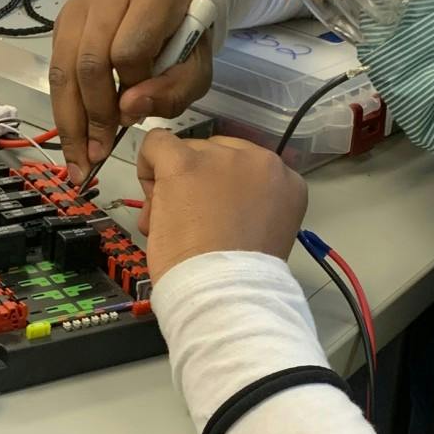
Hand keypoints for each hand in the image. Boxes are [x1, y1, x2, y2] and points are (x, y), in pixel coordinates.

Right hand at [49, 0, 213, 174]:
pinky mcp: (63, 19)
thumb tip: (127, 111)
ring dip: (70, 119)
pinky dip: (63, 106)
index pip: (129, 51)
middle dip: (93, 116)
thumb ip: (172, 92)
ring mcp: (81, 4)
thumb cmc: (184, 39)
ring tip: (79, 157)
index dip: (132, 87)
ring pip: (63, 68)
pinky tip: (74, 133)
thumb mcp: (195, 70)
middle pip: (88, 63)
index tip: (138, 111)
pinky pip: (55, 68)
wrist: (167, 3)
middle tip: (97, 156)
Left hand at [137, 130, 306, 283]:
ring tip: (173, 223)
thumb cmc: (242, 276)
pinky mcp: (184, 162)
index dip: (224, 191)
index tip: (216, 217)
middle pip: (216, 154)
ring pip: (187, 151)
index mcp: (286, 180)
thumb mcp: (265, 232)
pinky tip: (153, 197)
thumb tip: (211, 200)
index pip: (247, 168)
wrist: (226, 289)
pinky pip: (157, 144)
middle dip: (199, 183)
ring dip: (174, 182)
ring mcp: (222, 157)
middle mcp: (260, 160)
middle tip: (191, 223)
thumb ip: (248, 207)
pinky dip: (147, 166)